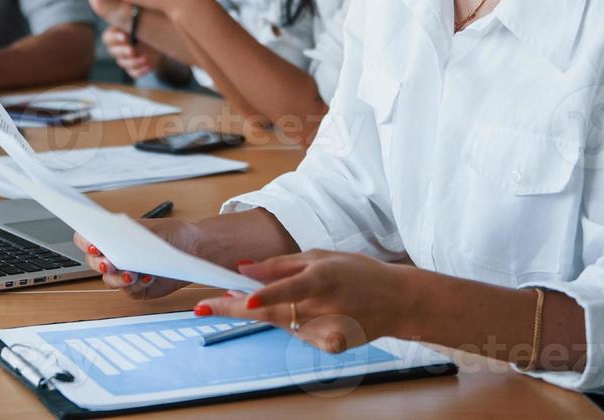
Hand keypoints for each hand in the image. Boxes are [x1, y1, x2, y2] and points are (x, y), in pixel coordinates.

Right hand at [72, 218, 201, 299]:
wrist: (193, 249)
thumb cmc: (172, 234)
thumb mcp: (153, 230)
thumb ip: (134, 236)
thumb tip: (118, 242)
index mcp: (113, 235)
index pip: (86, 238)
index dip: (85, 242)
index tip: (94, 245)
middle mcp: (114, 255)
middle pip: (93, 262)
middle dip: (100, 264)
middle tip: (109, 263)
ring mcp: (124, 273)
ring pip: (109, 279)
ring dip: (118, 277)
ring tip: (133, 274)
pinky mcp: (137, 289)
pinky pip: (129, 291)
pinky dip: (137, 285)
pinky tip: (148, 277)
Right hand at [103, 26, 160, 79]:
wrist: (158, 40)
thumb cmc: (147, 27)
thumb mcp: (140, 22)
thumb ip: (133, 22)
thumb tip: (132, 22)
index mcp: (115, 34)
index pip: (108, 38)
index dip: (115, 38)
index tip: (124, 36)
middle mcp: (117, 48)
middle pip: (114, 52)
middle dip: (123, 51)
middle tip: (132, 50)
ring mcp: (124, 60)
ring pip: (124, 63)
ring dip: (134, 61)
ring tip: (145, 57)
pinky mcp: (133, 68)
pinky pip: (134, 73)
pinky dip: (141, 70)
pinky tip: (148, 65)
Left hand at [191, 250, 420, 353]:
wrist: (397, 301)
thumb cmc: (357, 272)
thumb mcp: (320, 256)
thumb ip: (280, 265)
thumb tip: (244, 268)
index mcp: (323, 279)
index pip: (289, 290)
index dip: (264, 296)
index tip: (243, 299)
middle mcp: (324, 308)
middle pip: (273, 313)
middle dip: (236, 308)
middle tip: (206, 305)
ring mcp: (328, 332)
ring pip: (282, 323)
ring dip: (262, 311)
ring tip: (249, 296)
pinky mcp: (330, 347)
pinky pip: (297, 334)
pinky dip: (289, 322)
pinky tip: (294, 311)